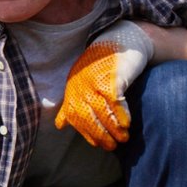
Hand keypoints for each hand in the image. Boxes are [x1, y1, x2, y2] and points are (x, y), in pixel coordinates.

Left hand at [55, 20, 153, 150]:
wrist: (120, 40)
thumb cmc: (102, 66)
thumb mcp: (82, 84)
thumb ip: (72, 104)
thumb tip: (60, 125)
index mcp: (72, 89)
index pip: (75, 117)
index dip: (87, 133)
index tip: (98, 144)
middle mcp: (80, 85)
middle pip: (88, 117)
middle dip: (100, 134)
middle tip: (112, 146)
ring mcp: (94, 80)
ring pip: (101, 112)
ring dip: (112, 128)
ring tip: (123, 138)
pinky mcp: (111, 77)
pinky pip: (114, 101)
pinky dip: (120, 114)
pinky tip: (126, 124)